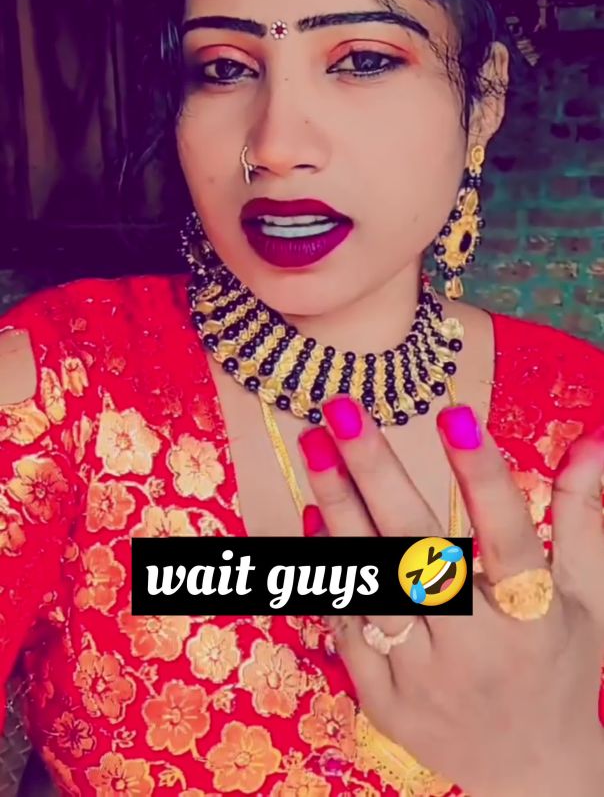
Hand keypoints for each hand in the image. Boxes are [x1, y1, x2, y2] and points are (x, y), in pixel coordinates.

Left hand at [298, 397, 603, 796]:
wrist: (534, 773)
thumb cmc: (559, 666)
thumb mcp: (587, 595)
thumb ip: (581, 515)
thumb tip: (590, 439)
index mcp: (534, 619)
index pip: (507, 537)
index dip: (480, 476)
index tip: (452, 415)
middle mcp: (477, 650)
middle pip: (416, 551)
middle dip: (377, 472)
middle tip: (342, 408)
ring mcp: (424, 680)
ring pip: (371, 583)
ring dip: (339, 507)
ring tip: (315, 441)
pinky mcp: (385, 704)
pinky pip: (347, 626)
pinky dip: (331, 570)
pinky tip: (317, 513)